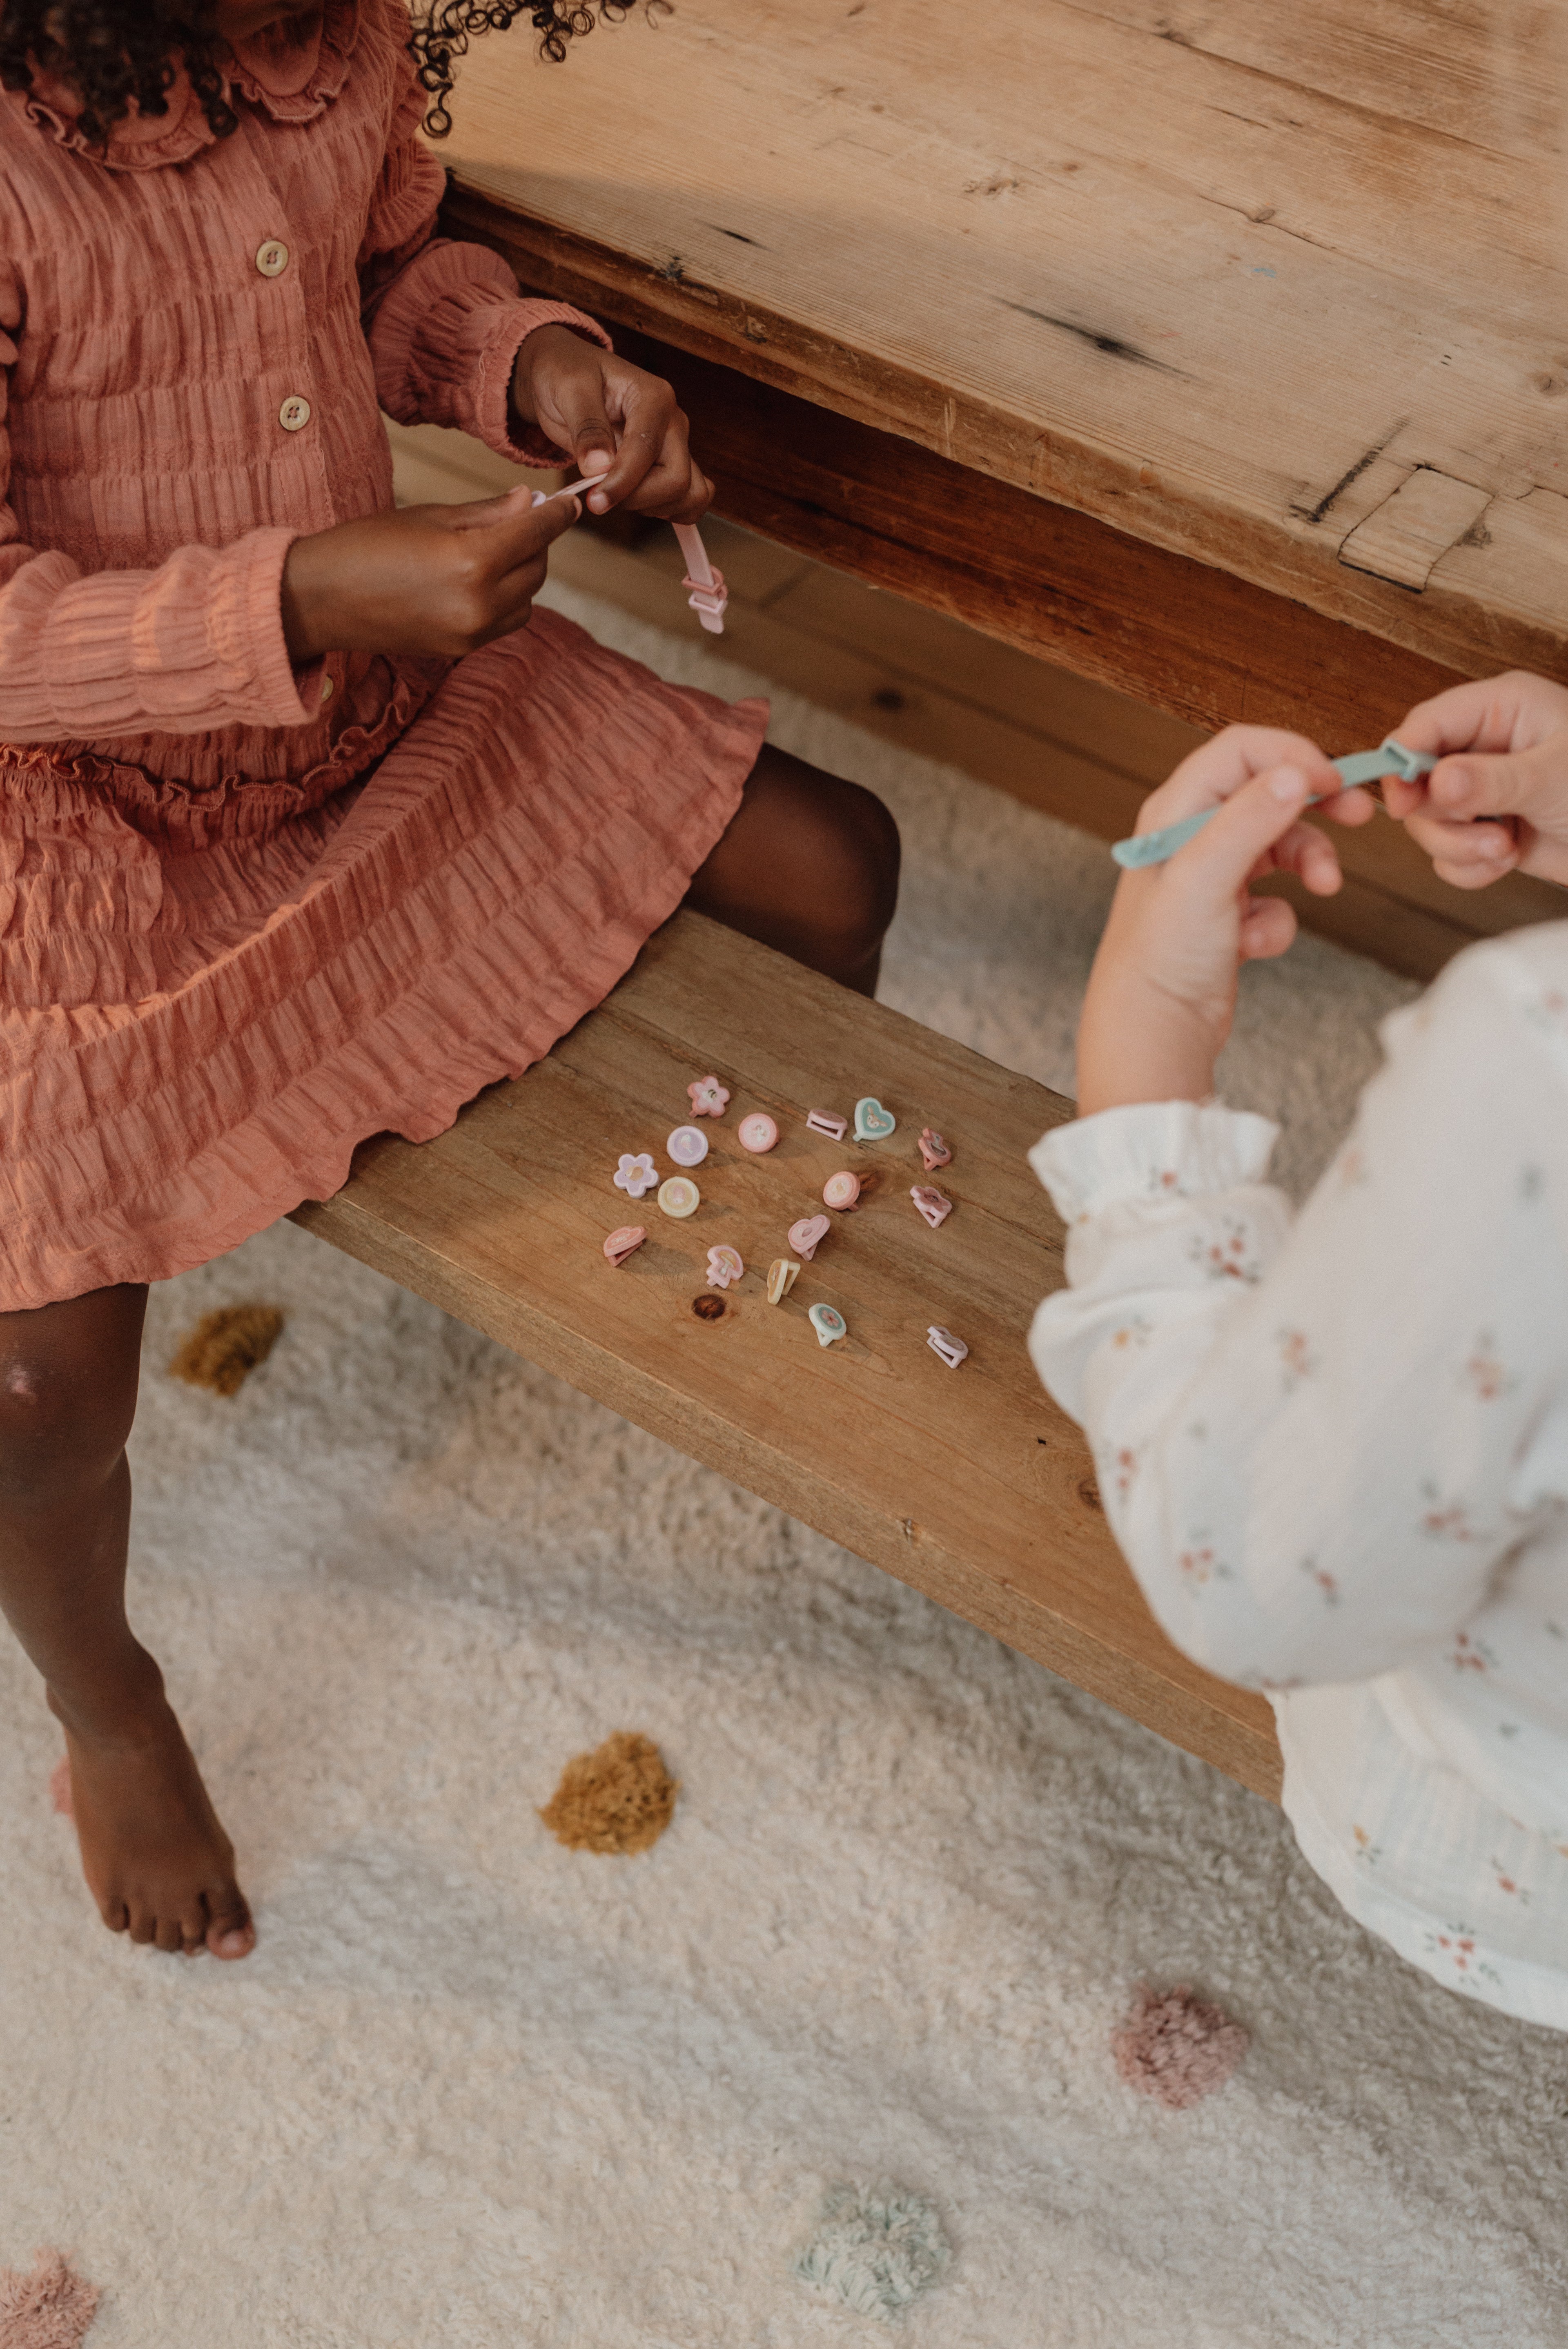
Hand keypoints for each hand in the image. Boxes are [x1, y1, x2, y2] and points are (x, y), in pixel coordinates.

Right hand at [280, 486, 579, 661]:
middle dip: (537, 542)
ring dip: (523, 573)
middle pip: (537, 569)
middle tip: (524, 519)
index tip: (571, 503)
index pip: (536, 534)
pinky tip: (479, 579)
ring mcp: (472, 633)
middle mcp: (480, 605)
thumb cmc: (368, 545)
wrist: (321, 600)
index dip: (557, 516)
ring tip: (496, 550)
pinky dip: (505, 599)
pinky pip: (505, 622)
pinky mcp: (462, 650)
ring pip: (527, 600)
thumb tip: (530, 501)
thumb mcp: (431, 517)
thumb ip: (487, 514)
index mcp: (472, 562)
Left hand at [511, 324, 711, 520]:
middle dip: (638, 498)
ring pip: (689, 495)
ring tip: (618, 494)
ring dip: (654, 508)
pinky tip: (638, 503)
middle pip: (677, 480)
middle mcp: (673, 422)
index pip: (647, 452)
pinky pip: (690, 499)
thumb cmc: (566, 375)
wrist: (564, 376)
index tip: (594, 501)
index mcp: (654, 397)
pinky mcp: (671, 464)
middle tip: (601, 496)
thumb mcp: (568, 390)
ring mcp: (676, 446)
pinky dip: (669, 511)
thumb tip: (600, 467)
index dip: (622, 483)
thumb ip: (586, 427)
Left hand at [1076, 727, 1374, 1115]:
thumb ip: (1249, 820)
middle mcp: (1189, 838)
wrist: (1153, 1031)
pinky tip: (1254, 944)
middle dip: (1314, 804)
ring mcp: (1211, 878)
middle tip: (1358, 816)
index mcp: (1174, 813)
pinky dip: (1277, 920)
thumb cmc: (1160, 957)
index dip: (1292, 755)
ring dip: (1308, 862)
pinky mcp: (1228, 917)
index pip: (1240, 751)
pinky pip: (1275, 900)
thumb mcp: (1205, 877)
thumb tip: (1294, 773)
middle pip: (1267, 792)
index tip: (1334, 781)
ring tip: (1325, 887)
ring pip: (1279, 846)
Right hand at [1382, 671, 1567, 888]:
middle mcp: (1483, 747)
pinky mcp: (1485, 831)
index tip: (1403, 802)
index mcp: (1499, 709)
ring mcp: (1482, 792)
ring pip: (1427, 824)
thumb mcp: (1554, 777)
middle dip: (1442, 819)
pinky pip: (1447, 855)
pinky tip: (1506, 860)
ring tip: (1505, 849)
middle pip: (1416, 781)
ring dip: (1459, 849)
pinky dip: (1470, 868)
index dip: (1404, 762)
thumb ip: (1492, 780)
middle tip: (1484, 832)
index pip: (1426, 725)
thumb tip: (1435, 781)